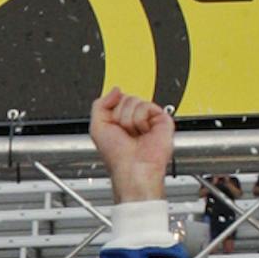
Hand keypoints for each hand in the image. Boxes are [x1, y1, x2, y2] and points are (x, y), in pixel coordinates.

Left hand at [90, 86, 173, 201]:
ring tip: (134, 134)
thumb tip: (115, 89)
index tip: (113, 125)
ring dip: (130, 120)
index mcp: (121, 120)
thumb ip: (100, 104)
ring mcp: (149, 118)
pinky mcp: (161, 119)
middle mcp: (135, 118)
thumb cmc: (117, 156)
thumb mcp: (97, 127)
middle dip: (120, 115)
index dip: (112, 110)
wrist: (132, 168)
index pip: (117, 99)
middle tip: (124, 132)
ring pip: (136, 101)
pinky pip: (147, 106)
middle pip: (127, 97)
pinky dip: (141, 120)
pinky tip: (144, 132)